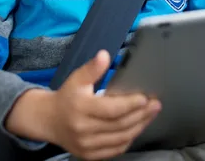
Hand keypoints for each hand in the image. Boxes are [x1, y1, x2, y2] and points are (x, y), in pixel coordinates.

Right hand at [6, 50, 160, 159]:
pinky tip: (137, 128)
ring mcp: (87, 145)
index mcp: (81, 109)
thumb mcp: (77, 78)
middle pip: (119, 125)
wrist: (49, 120)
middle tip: (155, 104)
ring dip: (139, 127)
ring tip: (150, 115)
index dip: (130, 104)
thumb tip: (105, 54)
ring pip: (120, 139)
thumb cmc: (67, 96)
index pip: (111, 109)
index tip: (145, 97)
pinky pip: (115, 150)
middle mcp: (84, 130)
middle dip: (141, 115)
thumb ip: (92, 68)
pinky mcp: (90, 155)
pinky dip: (129, 139)